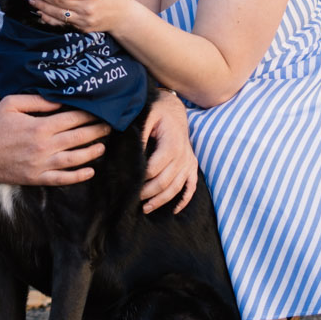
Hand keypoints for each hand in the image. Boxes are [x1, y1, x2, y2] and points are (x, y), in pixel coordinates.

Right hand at [0, 94, 109, 185]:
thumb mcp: (11, 104)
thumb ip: (37, 100)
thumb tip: (60, 100)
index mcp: (40, 127)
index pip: (73, 119)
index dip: (89, 115)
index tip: (100, 111)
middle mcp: (44, 146)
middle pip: (78, 138)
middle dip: (96, 131)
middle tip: (109, 127)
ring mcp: (41, 165)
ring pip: (74, 159)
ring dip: (91, 153)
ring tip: (102, 146)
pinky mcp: (36, 178)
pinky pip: (62, 179)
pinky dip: (78, 177)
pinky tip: (89, 172)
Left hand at [31, 0, 135, 32]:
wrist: (124, 17)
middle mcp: (87, 7)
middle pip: (59, 1)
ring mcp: (84, 20)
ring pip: (58, 14)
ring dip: (43, 7)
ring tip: (31, 1)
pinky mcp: (82, 28)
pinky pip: (63, 24)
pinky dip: (50, 19)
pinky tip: (41, 14)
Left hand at [139, 90, 197, 213]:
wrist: (174, 109)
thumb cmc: (158, 112)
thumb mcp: (147, 117)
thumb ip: (141, 135)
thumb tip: (132, 155)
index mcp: (172, 144)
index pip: (155, 168)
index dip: (141, 179)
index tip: (128, 184)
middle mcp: (183, 155)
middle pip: (165, 181)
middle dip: (148, 193)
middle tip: (133, 199)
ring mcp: (189, 162)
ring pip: (177, 187)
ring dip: (162, 200)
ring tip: (146, 208)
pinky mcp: (192, 165)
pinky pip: (191, 186)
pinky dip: (184, 200)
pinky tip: (174, 210)